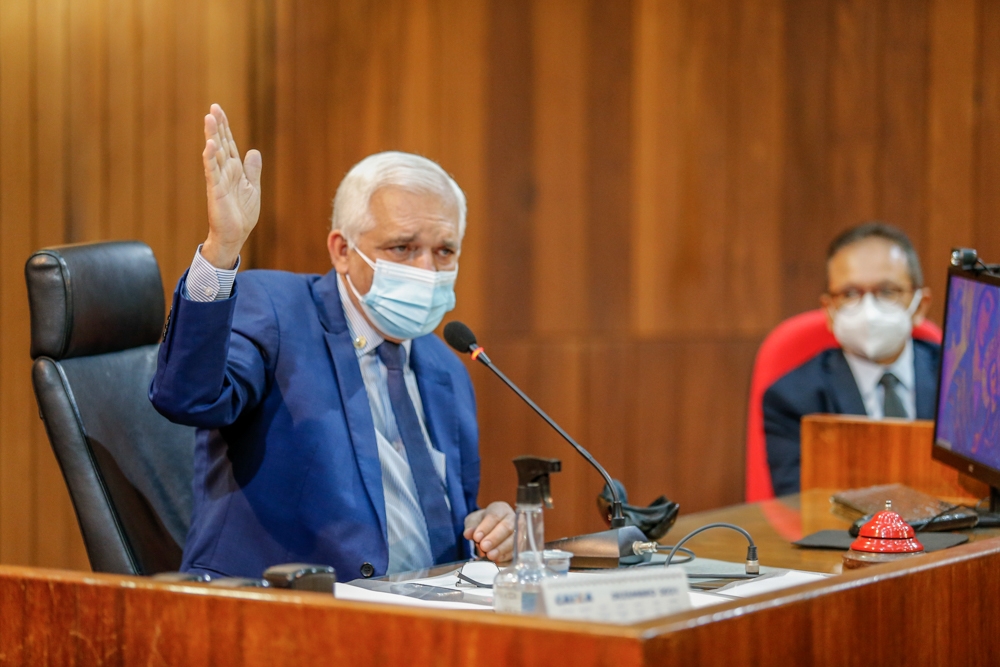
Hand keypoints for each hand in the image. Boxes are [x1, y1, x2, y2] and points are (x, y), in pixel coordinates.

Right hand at [200, 104, 261, 269]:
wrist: (235, 235)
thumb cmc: (241, 214)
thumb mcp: (252, 188)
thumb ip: (252, 170)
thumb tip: (253, 151)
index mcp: (234, 170)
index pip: (229, 144)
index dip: (225, 127)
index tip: (219, 110)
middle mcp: (225, 172)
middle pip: (221, 144)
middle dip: (217, 126)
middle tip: (213, 108)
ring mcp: (219, 180)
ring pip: (215, 154)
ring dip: (212, 136)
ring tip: (209, 118)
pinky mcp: (216, 191)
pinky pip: (212, 172)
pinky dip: (211, 158)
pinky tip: (209, 145)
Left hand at [463, 501, 514, 562]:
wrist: (492, 527)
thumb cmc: (484, 522)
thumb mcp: (474, 520)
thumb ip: (471, 526)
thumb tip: (469, 534)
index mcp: (500, 509)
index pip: (494, 516)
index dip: (485, 527)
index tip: (476, 537)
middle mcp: (513, 518)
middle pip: (507, 527)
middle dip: (495, 538)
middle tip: (484, 547)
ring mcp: (520, 532)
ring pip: (514, 539)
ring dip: (502, 549)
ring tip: (491, 556)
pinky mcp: (522, 545)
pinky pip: (517, 551)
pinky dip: (508, 557)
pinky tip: (498, 560)